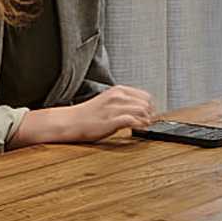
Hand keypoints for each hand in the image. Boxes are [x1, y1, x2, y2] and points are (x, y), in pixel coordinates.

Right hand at [30, 85, 153, 144]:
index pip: (145, 96)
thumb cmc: (89, 114)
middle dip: (150, 114)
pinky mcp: (111, 120)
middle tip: (148, 122)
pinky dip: (139, 125)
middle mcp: (118, 96)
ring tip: (143, 127)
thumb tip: (140, 109)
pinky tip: (138, 129)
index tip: (150, 115)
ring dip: (146, 120)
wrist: (71, 121)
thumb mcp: (108, 101)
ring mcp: (114, 108)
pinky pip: (132, 121)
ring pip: (142, 111)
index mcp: (118, 90)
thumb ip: (123, 103)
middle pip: (147, 103)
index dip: (150, 107)